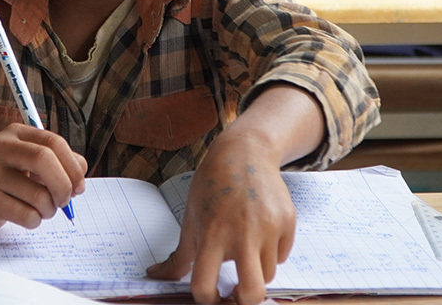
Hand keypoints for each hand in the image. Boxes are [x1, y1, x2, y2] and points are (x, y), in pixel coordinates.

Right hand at [0, 123, 86, 231]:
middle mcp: (0, 147)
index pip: (53, 142)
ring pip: (38, 195)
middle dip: (63, 185)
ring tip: (43, 209)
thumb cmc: (11, 177)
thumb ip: (60, 163)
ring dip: (49, 209)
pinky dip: (36, 221)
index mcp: (16, 133)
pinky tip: (28, 216)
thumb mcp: (32, 162)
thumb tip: (79, 181)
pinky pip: (27, 215)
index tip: (79, 186)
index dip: (73, 166)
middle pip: (44, 160)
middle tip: (65, 200)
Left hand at [147, 133, 294, 304]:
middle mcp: (242, 233)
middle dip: (243, 301)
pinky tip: (260, 234)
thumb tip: (155, 276)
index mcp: (212, 234)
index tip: (210, 296)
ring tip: (245, 251)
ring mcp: (268, 228)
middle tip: (235, 294)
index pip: (204, 286)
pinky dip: (271, 254)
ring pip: (268, 276)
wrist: (245, 152)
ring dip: (256, 273)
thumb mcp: (190, 217)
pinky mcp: (287, 221)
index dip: (206, 300)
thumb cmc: (213, 185)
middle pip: (252, 294)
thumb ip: (178, 255)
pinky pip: (282, 256)